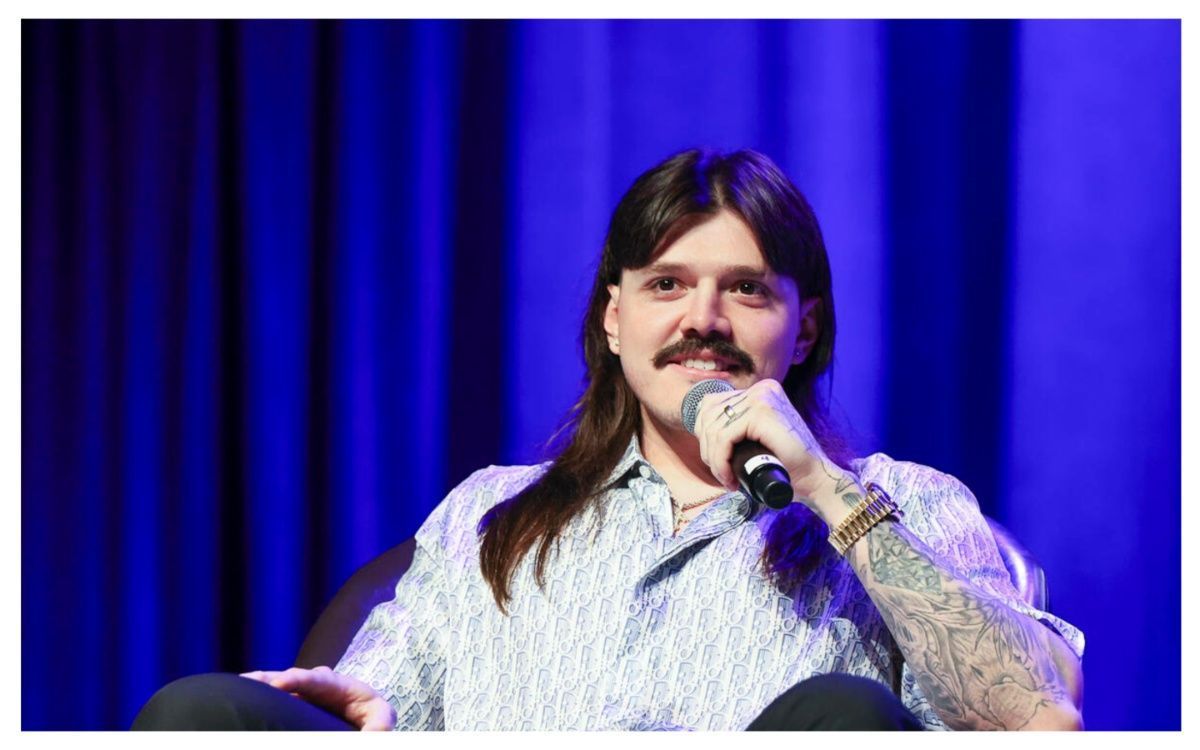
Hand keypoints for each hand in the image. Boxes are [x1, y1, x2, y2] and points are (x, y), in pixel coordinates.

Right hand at [239, 666, 395, 730]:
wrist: (361, 715)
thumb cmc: (371, 715)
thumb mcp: (381, 717)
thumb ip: (379, 724)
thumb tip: (375, 734)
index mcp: (337, 684)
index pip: (317, 678)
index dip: (298, 678)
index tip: (280, 683)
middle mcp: (314, 682)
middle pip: (289, 677)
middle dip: (269, 678)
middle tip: (249, 681)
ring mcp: (299, 691)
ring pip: (273, 683)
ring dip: (255, 685)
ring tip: (235, 686)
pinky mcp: (288, 701)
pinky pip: (267, 696)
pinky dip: (251, 695)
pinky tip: (231, 697)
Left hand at [692, 378, 856, 516]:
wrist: (814, 478)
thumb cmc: (786, 464)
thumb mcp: (755, 437)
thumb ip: (738, 426)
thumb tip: (702, 428)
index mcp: (760, 391)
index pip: (711, 403)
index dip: (704, 433)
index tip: (715, 460)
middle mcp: (761, 388)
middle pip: (709, 413)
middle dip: (707, 448)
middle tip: (721, 473)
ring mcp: (761, 397)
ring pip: (714, 428)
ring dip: (714, 459)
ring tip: (727, 478)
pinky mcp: (761, 412)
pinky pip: (724, 437)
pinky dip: (720, 461)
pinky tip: (729, 477)